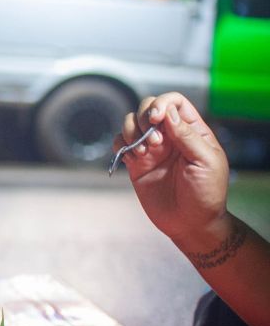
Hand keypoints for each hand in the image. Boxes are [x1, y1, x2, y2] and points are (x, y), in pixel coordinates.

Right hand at [113, 92, 228, 241]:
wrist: (190, 223)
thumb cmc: (206, 194)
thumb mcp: (205, 162)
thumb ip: (187, 135)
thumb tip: (168, 112)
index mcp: (191, 130)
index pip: (174, 102)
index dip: (163, 103)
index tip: (157, 119)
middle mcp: (169, 135)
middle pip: (148, 107)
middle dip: (145, 119)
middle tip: (154, 143)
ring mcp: (151, 148)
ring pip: (131, 122)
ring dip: (132, 132)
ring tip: (144, 153)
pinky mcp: (136, 163)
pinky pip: (120, 144)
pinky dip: (120, 145)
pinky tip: (133, 158)